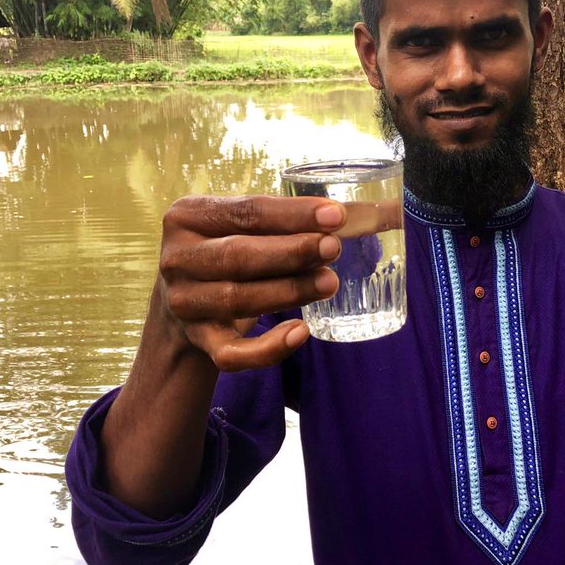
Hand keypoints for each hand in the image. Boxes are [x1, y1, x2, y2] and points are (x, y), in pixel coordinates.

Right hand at [156, 194, 345, 371]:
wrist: (186, 303)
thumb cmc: (230, 253)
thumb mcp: (249, 228)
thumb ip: (301, 219)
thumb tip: (386, 212)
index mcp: (188, 216)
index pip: (246, 211)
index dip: (293, 214)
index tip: (336, 215)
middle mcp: (178, 258)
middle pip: (238, 255)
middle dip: (291, 252)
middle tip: (334, 249)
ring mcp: (184, 302)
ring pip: (238, 299)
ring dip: (288, 291)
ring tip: (329, 283)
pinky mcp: (198, 340)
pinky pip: (232, 353)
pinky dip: (267, 349)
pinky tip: (300, 333)